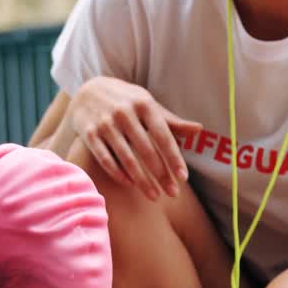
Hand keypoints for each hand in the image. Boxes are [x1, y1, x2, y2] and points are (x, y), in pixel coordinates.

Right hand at [69, 76, 202, 200]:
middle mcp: (124, 112)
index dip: (173, 157)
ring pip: (126, 158)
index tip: (183, 178)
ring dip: (142, 181)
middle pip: (146, 150)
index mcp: (143, 104)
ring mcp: (105, 123)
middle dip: (161, 175)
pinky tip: (130, 185)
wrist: (88, 91)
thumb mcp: (148, 105)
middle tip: (173, 193)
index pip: (163, 135)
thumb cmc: (127, 101)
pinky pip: (105, 159)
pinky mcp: (89, 134)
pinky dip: (119, 174)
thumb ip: (171, 121)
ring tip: (154, 196)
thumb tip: (199, 129)